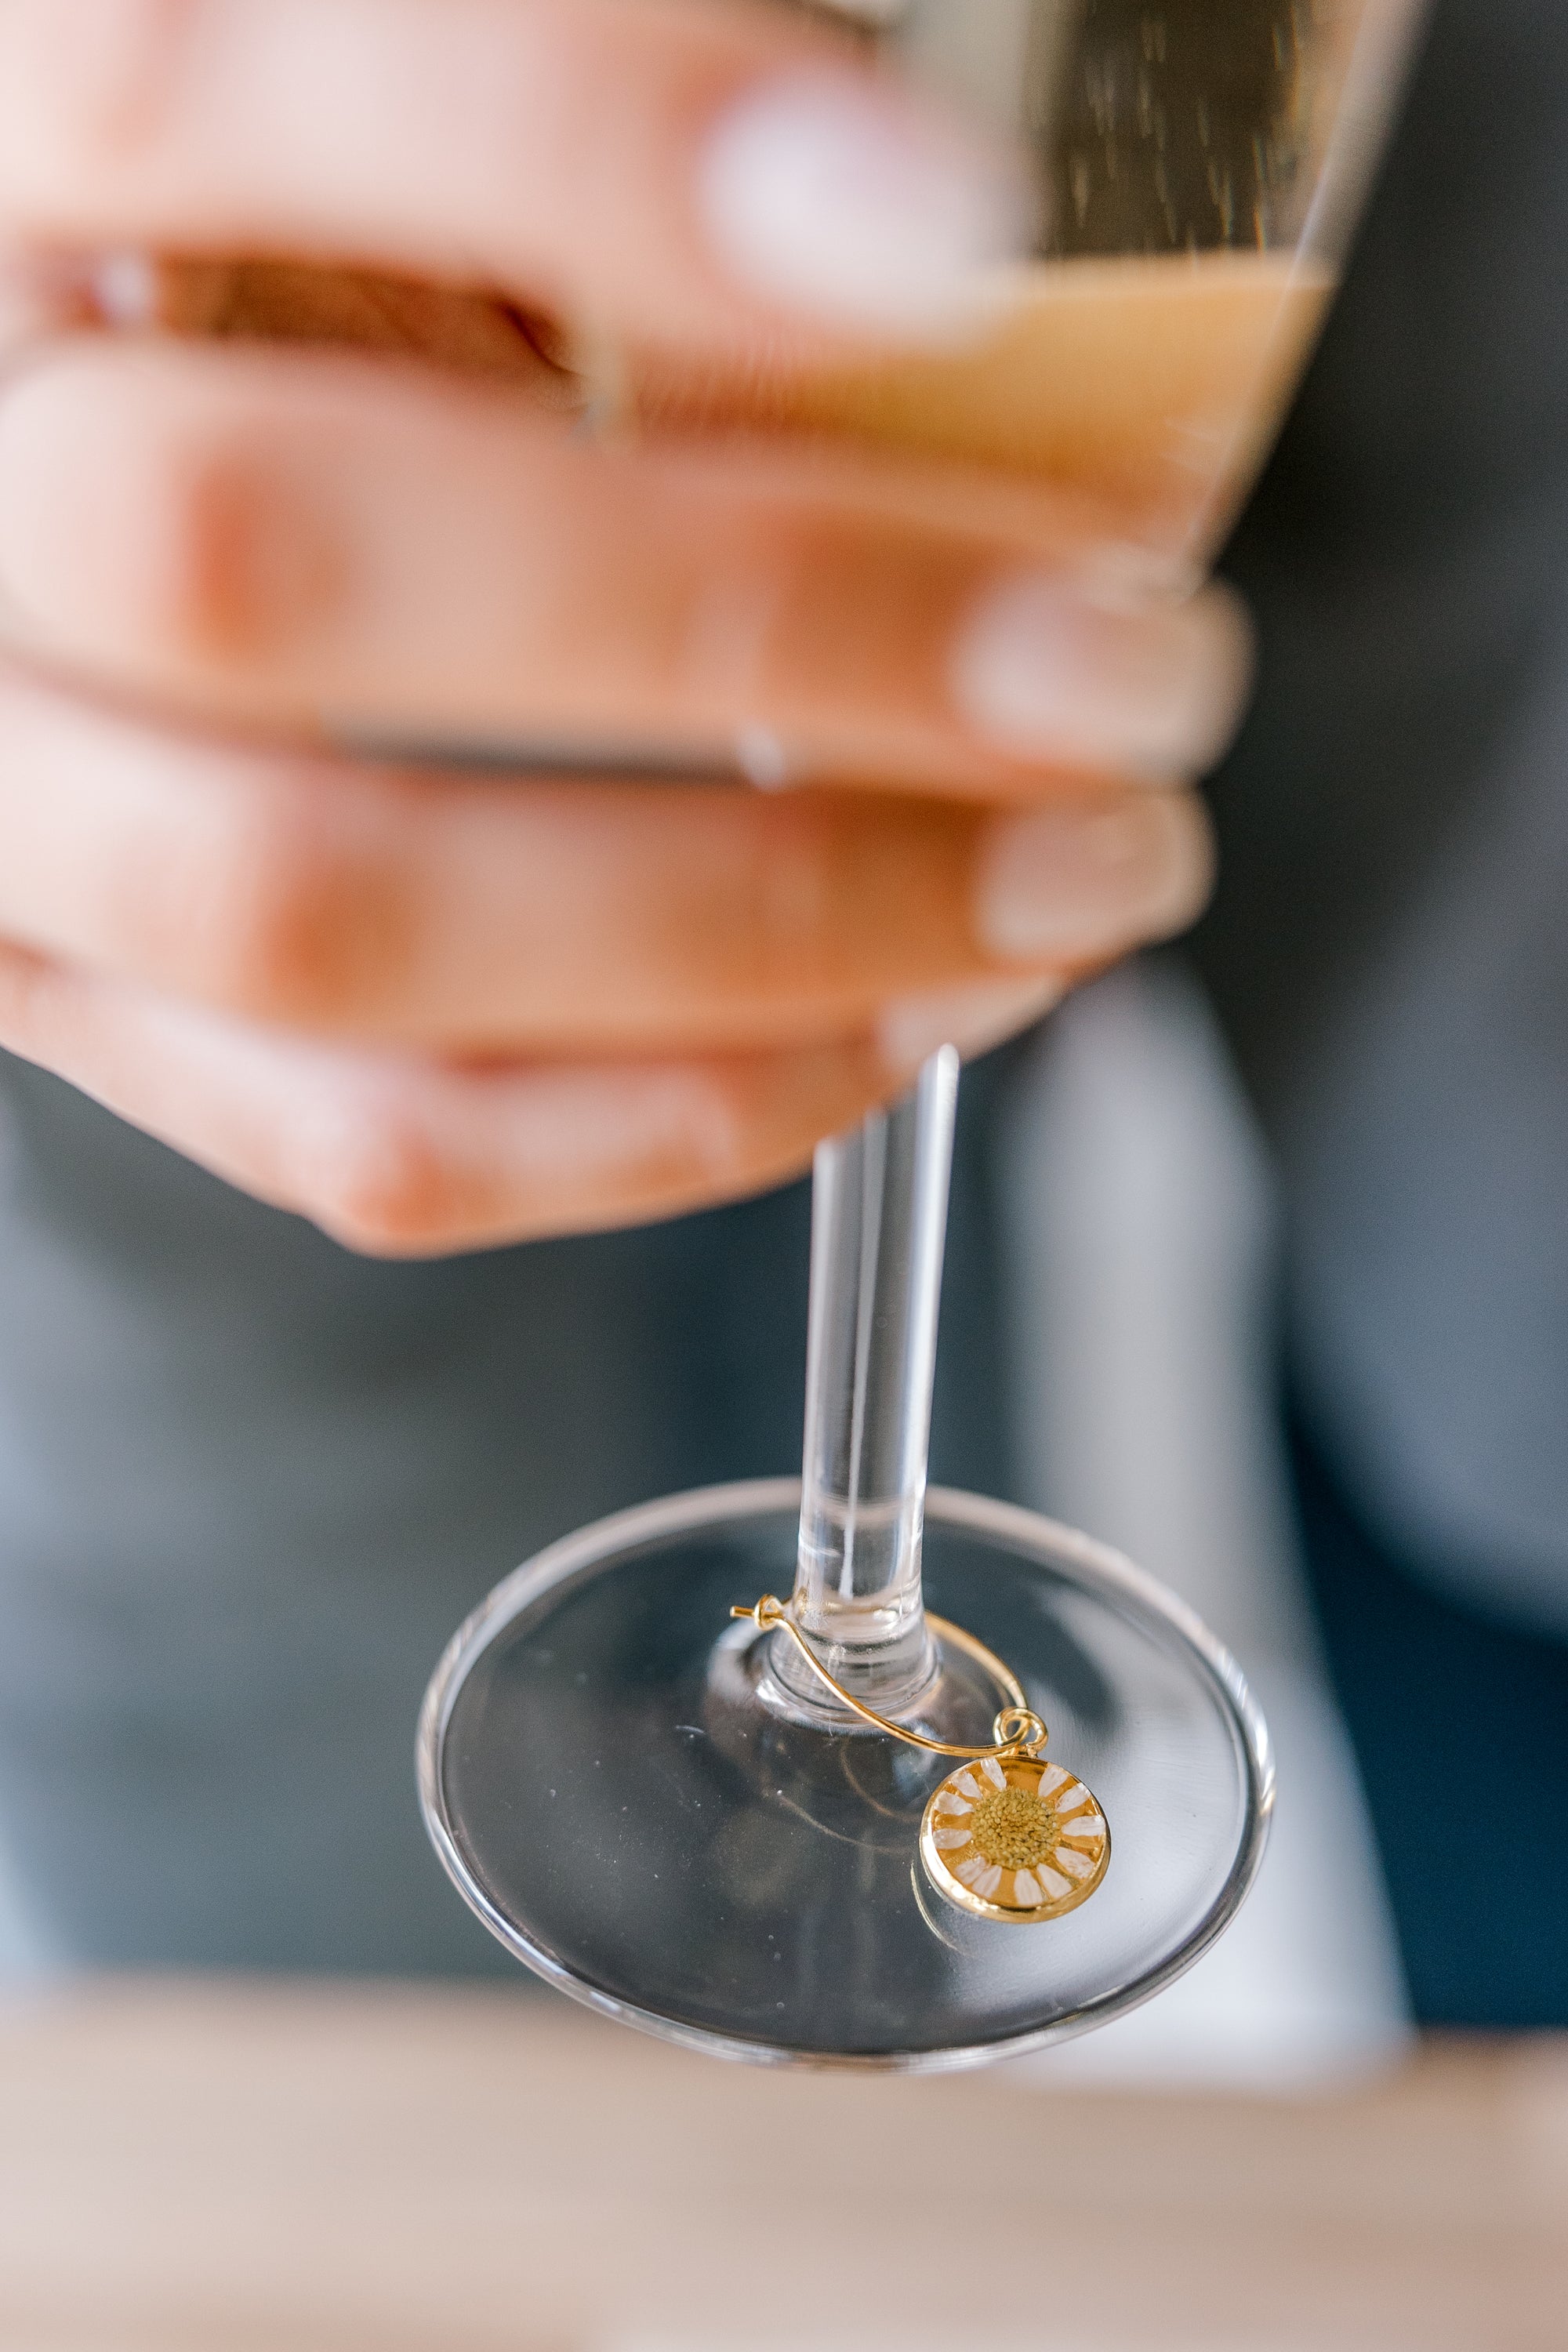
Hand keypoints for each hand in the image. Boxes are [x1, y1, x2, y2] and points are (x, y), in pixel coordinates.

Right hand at [0, 0, 1247, 1255]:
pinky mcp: (93, 1014)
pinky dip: (672, 1115)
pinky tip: (898, 1027)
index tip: (944, 242)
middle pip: (264, 561)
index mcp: (11, 165)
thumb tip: (959, 237)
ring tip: (1072, 881)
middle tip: (1126, 663)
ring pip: (318, 913)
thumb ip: (573, 134)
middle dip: (755, 628)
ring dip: (763, 928)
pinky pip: (368, 1142)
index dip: (576, 148)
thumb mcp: (393, 130)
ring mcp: (7, 800)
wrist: (85, 485)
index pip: (209, 83)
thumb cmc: (303, 283)